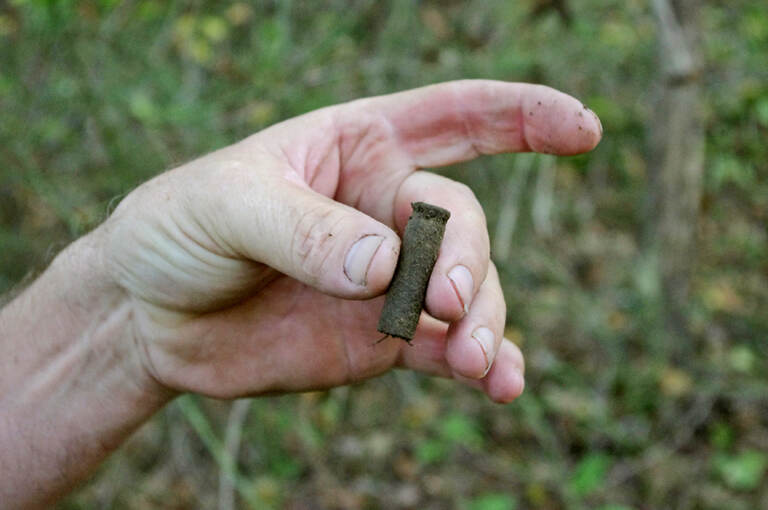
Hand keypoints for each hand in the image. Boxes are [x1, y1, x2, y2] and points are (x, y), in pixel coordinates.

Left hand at [101, 80, 600, 401]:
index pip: (457, 118)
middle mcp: (386, 209)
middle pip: (463, 221)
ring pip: (470, 291)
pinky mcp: (383, 336)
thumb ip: (306, 231)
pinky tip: (498, 384)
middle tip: (447, 302)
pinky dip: (480, 364)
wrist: (149, 315)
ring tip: (476, 360)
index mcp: (357, 146)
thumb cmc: (178, 227)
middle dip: (470, 259)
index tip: (584, 130)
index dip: (524, 117)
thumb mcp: (226, 206)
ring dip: (486, 323)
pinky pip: (447, 347)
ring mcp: (391, 277)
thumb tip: (391, 267)